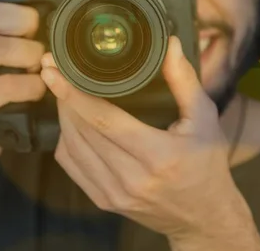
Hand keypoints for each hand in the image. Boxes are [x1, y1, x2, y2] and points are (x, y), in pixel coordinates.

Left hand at [39, 36, 251, 240]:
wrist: (204, 216)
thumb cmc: (207, 164)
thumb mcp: (204, 118)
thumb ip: (184, 79)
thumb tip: (170, 44)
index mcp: (158, 156)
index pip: (104, 120)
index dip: (74, 93)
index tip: (55, 70)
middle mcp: (132, 178)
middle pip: (82, 131)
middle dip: (62, 98)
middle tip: (52, 71)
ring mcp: (115, 194)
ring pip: (72, 149)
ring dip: (62, 118)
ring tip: (61, 93)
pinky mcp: (105, 202)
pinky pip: (72, 168)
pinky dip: (66, 142)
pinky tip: (70, 123)